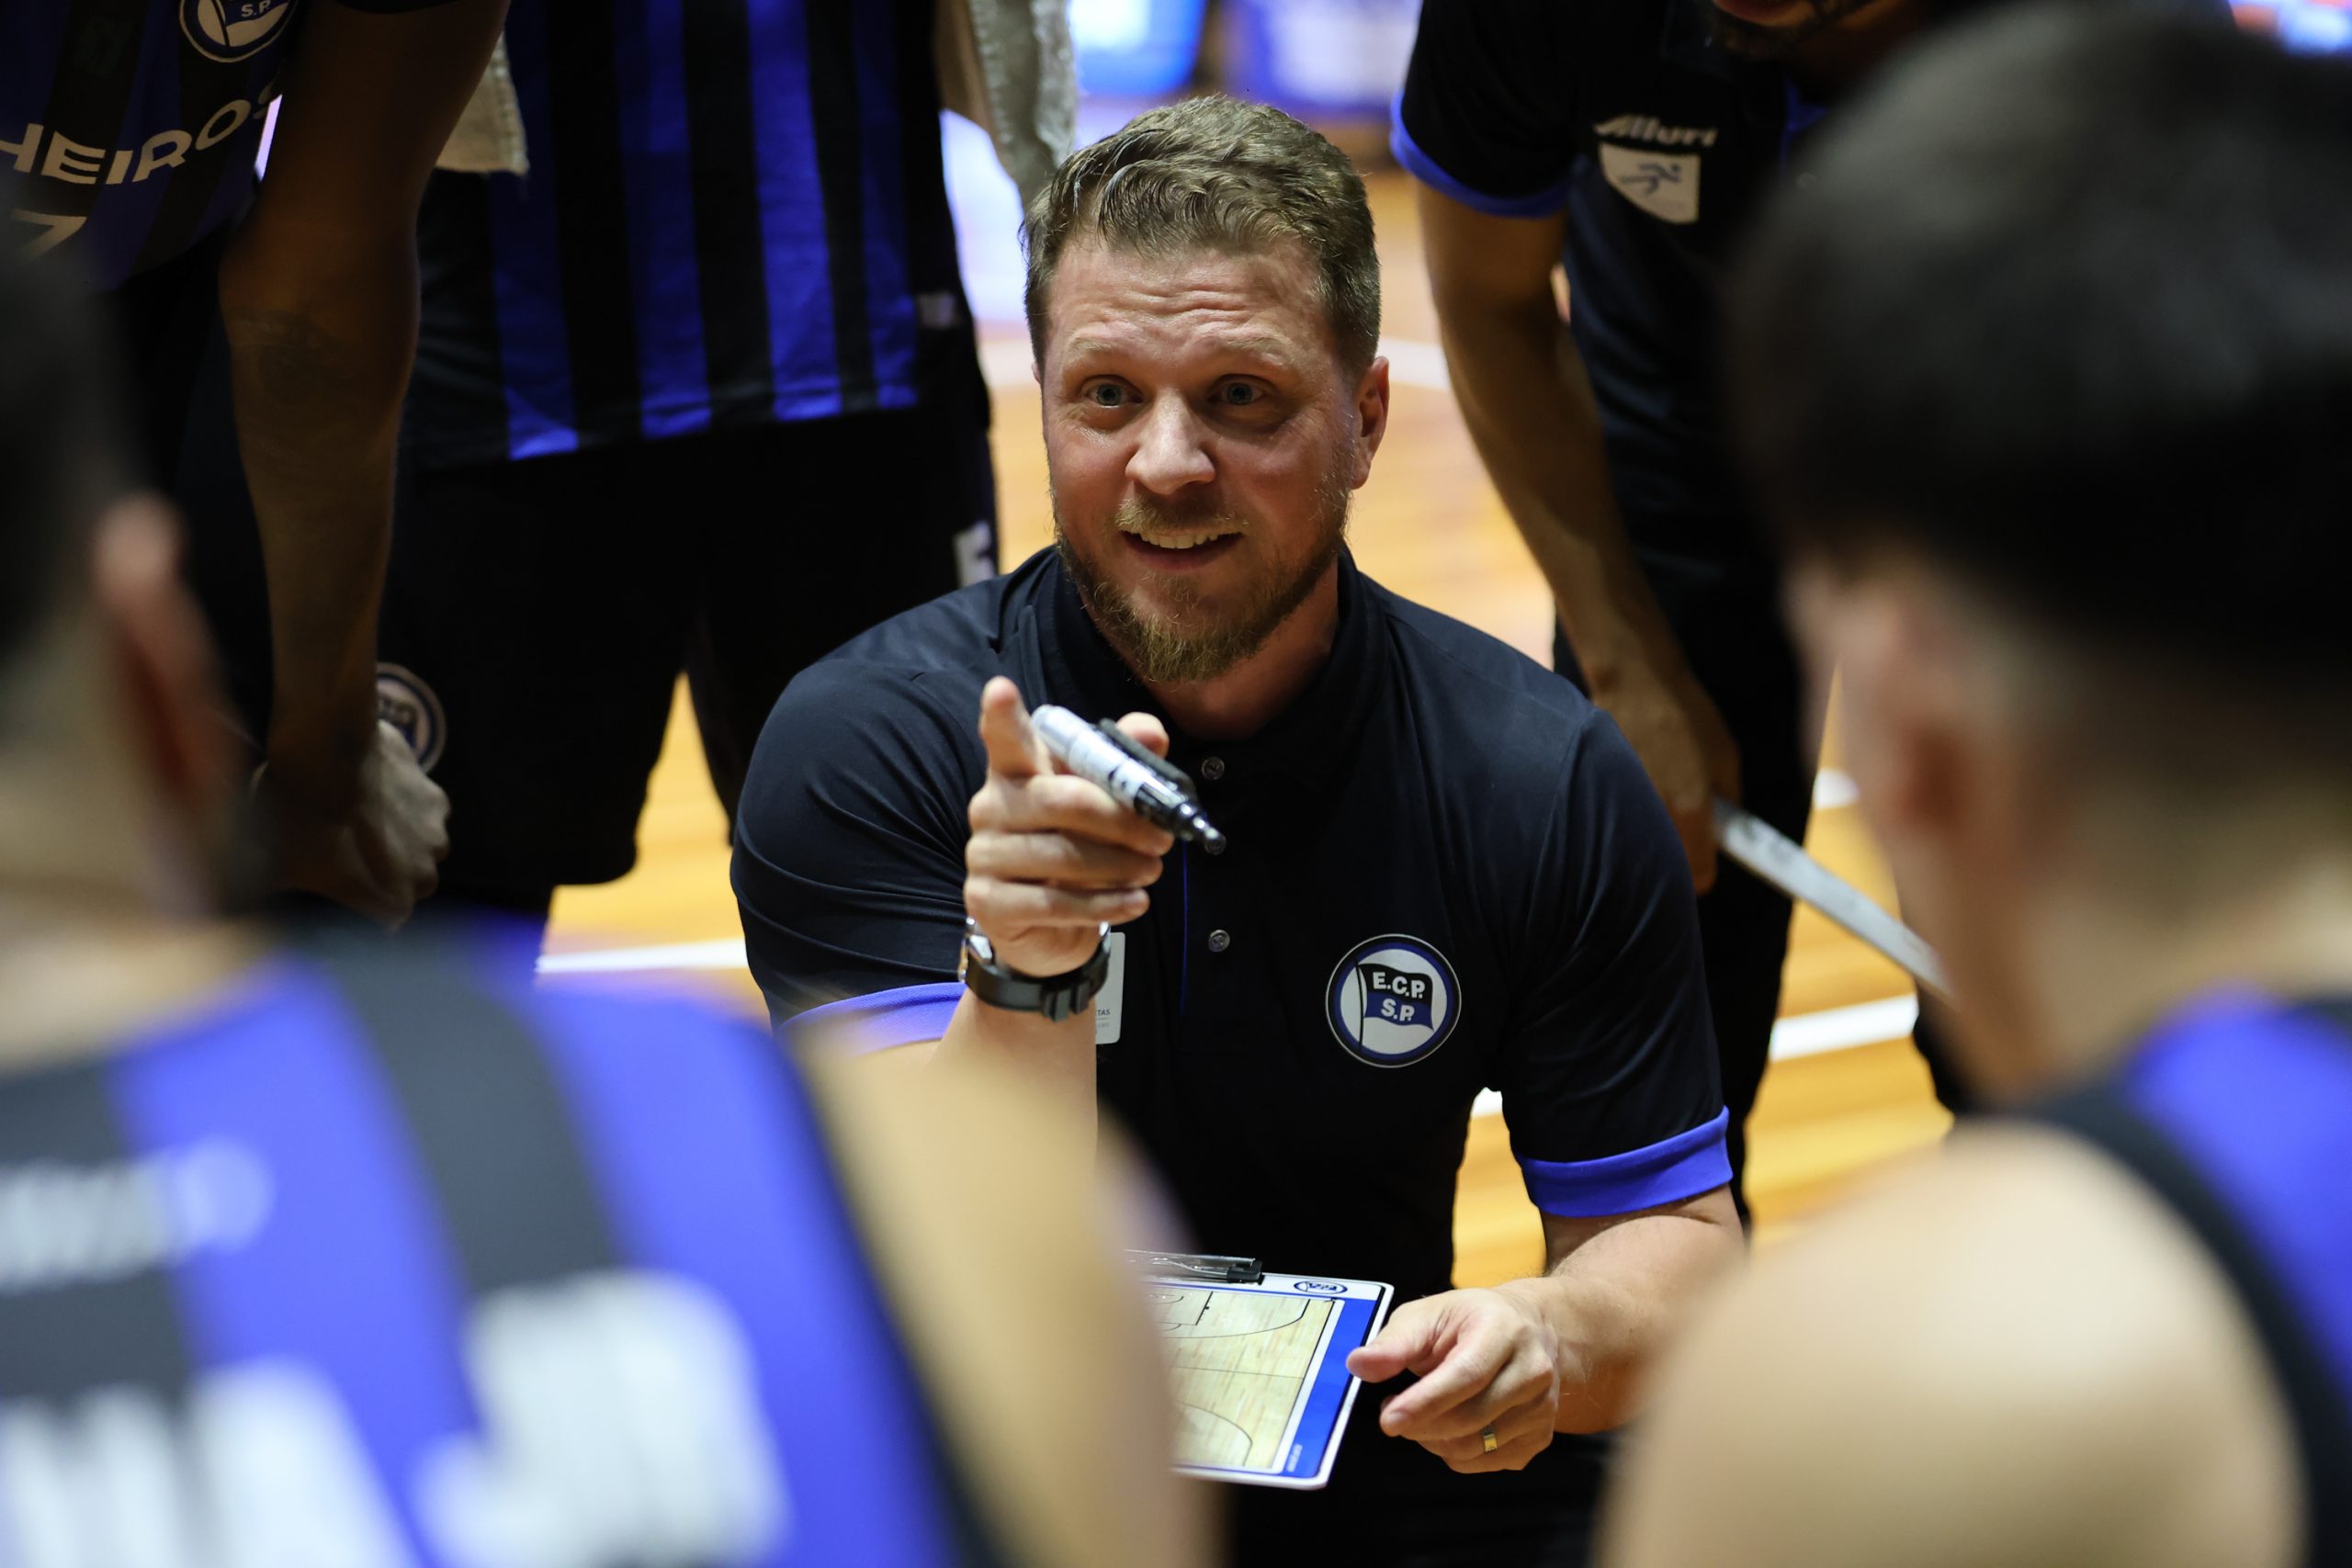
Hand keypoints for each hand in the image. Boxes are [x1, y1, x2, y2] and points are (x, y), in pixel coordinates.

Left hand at [264, 719, 450, 926]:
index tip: (339, 891)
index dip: (362, 907)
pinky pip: (428, 816)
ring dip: (404, 844)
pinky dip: (410, 810)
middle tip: (352, 854)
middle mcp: (422, 877)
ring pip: (424, 852)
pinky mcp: (437, 801)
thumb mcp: (272, 867)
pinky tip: (379, 794)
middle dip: (390, 877)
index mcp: (389, 902)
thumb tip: (247, 912)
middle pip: (412, 888)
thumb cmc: (296, 814)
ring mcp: (434, 836)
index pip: (385, 922)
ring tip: (366, 821)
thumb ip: (270, 896)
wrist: (324, 749)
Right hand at [965, 677, 1172, 978]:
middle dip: (1123, 820)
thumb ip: (1125, 764)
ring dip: (1120, 865)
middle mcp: (992, 806)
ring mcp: (985, 855)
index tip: (1002, 690)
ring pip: (1063, 855)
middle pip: (1063, 801)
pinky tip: (1136, 902)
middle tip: (1162, 837)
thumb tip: (1150, 732)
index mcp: (1018, 771)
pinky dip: (1105, 904)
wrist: (1050, 927)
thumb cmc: (1079, 847)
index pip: (1005, 737)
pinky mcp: (988, 903)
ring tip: (1153, 869)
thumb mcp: (1104, 803)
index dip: (1002, 715)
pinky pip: (1055, 902)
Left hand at [1346, 1286, 1564, 1473]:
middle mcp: (1533, 1370)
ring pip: (1475, 1446)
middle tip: (1391, 1413)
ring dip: (1433, 1439)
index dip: (1424, 1402)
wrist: (1528, 1331)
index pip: (1466, 1375)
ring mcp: (1543, 1408)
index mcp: (1504, 1330)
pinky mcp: (1541, 1437)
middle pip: (1470, 1417)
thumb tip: (1359, 1364)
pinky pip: (1486, 1463)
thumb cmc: (1469, 1321)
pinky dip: (1455, 1453)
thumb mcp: (1428, 1315)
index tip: (1387, 1418)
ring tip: (1421, 1413)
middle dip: (1420, 1424)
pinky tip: (1448, 1426)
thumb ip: (1394, 1342)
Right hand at [1587, 648, 1740, 893]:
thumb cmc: (1686, 713)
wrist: (1632, 679)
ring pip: (1640, 843)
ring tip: (1656, 793)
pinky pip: (1620, 817)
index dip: (1704, 869)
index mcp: (1689, 810)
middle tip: (1683, 819)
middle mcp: (1653, 817)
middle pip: (1666, 864)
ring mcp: (1623, 806)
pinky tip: (1635, 778)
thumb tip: (1726, 821)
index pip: (1698, 877)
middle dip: (1676, 851)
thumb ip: (1728, 797)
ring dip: (1651, 830)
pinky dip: (1628, 808)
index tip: (1706, 854)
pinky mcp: (1603, 792)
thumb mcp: (1726, 754)